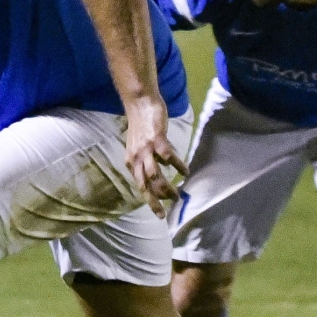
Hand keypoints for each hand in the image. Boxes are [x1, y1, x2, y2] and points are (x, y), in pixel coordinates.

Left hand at [123, 98, 188, 215]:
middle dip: (156, 201)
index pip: (140, 186)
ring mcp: (145, 149)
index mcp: (130, 162)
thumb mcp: (138, 147)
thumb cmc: (142, 126)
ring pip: (155, 175)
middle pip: (145, 186)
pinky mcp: (156, 139)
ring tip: (178, 195)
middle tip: (167, 211)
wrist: (140, 103)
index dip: (150, 201)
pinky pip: (168, 157)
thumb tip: (157, 176)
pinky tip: (186, 171)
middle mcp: (135, 158)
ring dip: (166, 188)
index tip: (160, 213)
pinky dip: (178, 166)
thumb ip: (145, 161)